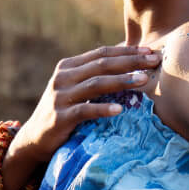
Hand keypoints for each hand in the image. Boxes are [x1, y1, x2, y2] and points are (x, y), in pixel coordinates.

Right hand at [3, 45, 160, 189]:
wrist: (35, 138)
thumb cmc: (63, 112)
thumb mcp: (76, 89)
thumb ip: (94, 76)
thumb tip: (131, 66)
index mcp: (69, 66)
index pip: (102, 53)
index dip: (127, 51)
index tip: (150, 51)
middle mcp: (63, 77)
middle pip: (102, 65)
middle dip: (130, 61)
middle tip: (154, 61)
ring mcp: (60, 97)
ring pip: (95, 84)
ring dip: (122, 81)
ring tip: (143, 80)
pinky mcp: (60, 118)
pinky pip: (84, 111)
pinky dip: (102, 109)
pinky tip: (120, 110)